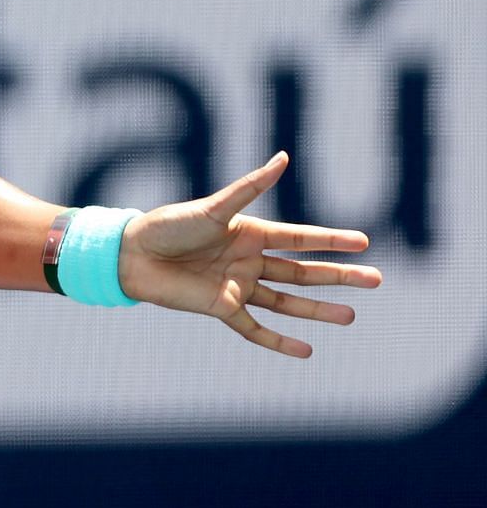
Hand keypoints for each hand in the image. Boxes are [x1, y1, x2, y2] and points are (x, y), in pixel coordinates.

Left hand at [116, 151, 382, 356]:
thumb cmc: (168, 226)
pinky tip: (306, 350)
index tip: (364, 241)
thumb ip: (249, 188)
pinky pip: (254, 328)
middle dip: (339, 276)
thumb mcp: (212, 208)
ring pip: (287, 301)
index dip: (331, 240)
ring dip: (318, 310)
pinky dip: (278, 341)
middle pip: (303, 271)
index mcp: (250, 232)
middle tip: (377, 280)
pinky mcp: (220, 308)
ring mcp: (238, 285)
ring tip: (351, 315)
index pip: (300, 237)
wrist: (130, 255)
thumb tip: (283, 158)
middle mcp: (249, 260)